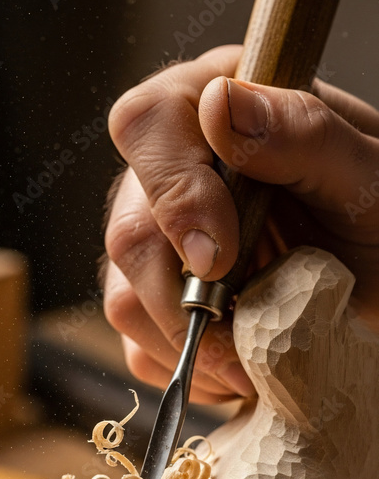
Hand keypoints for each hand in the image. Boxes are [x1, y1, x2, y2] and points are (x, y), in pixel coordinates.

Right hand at [103, 46, 378, 402]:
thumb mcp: (364, 174)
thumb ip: (301, 134)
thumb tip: (220, 107)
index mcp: (215, 110)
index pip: (148, 126)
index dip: (174, 195)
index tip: (219, 258)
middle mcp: (173, 173)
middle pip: (128, 233)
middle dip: (184, 300)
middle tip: (245, 333)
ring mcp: (156, 242)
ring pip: (124, 299)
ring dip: (188, 344)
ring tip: (253, 353)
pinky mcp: (154, 302)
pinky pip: (137, 348)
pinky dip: (188, 371)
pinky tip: (238, 361)